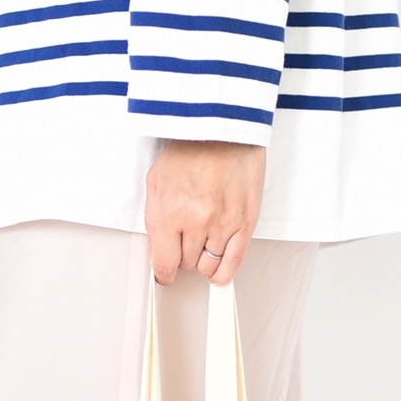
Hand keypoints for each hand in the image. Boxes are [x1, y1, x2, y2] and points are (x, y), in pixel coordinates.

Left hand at [144, 139, 265, 285]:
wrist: (224, 127)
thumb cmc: (191, 148)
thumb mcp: (157, 181)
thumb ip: (155, 220)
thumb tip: (157, 250)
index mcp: (170, 212)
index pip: (164, 264)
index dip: (163, 272)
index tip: (165, 272)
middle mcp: (197, 222)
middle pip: (187, 264)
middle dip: (183, 255)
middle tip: (185, 240)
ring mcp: (224, 224)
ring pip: (209, 266)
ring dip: (203, 259)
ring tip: (202, 243)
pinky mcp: (246, 222)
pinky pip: (234, 263)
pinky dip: (224, 271)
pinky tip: (218, 269)